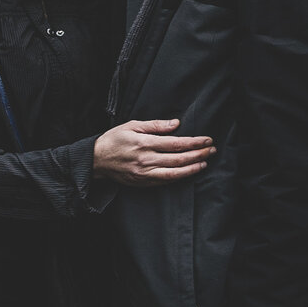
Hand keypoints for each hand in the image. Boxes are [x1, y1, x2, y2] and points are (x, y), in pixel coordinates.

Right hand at [92, 118, 214, 185]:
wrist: (96, 160)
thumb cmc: (113, 140)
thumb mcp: (132, 125)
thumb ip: (155, 125)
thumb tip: (176, 124)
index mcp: (144, 143)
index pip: (176, 143)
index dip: (194, 142)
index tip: (207, 140)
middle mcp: (146, 160)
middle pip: (179, 158)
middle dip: (198, 154)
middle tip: (212, 150)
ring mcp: (144, 173)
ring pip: (175, 173)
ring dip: (192, 167)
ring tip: (205, 162)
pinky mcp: (143, 182)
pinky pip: (165, 181)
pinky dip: (180, 176)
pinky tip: (189, 171)